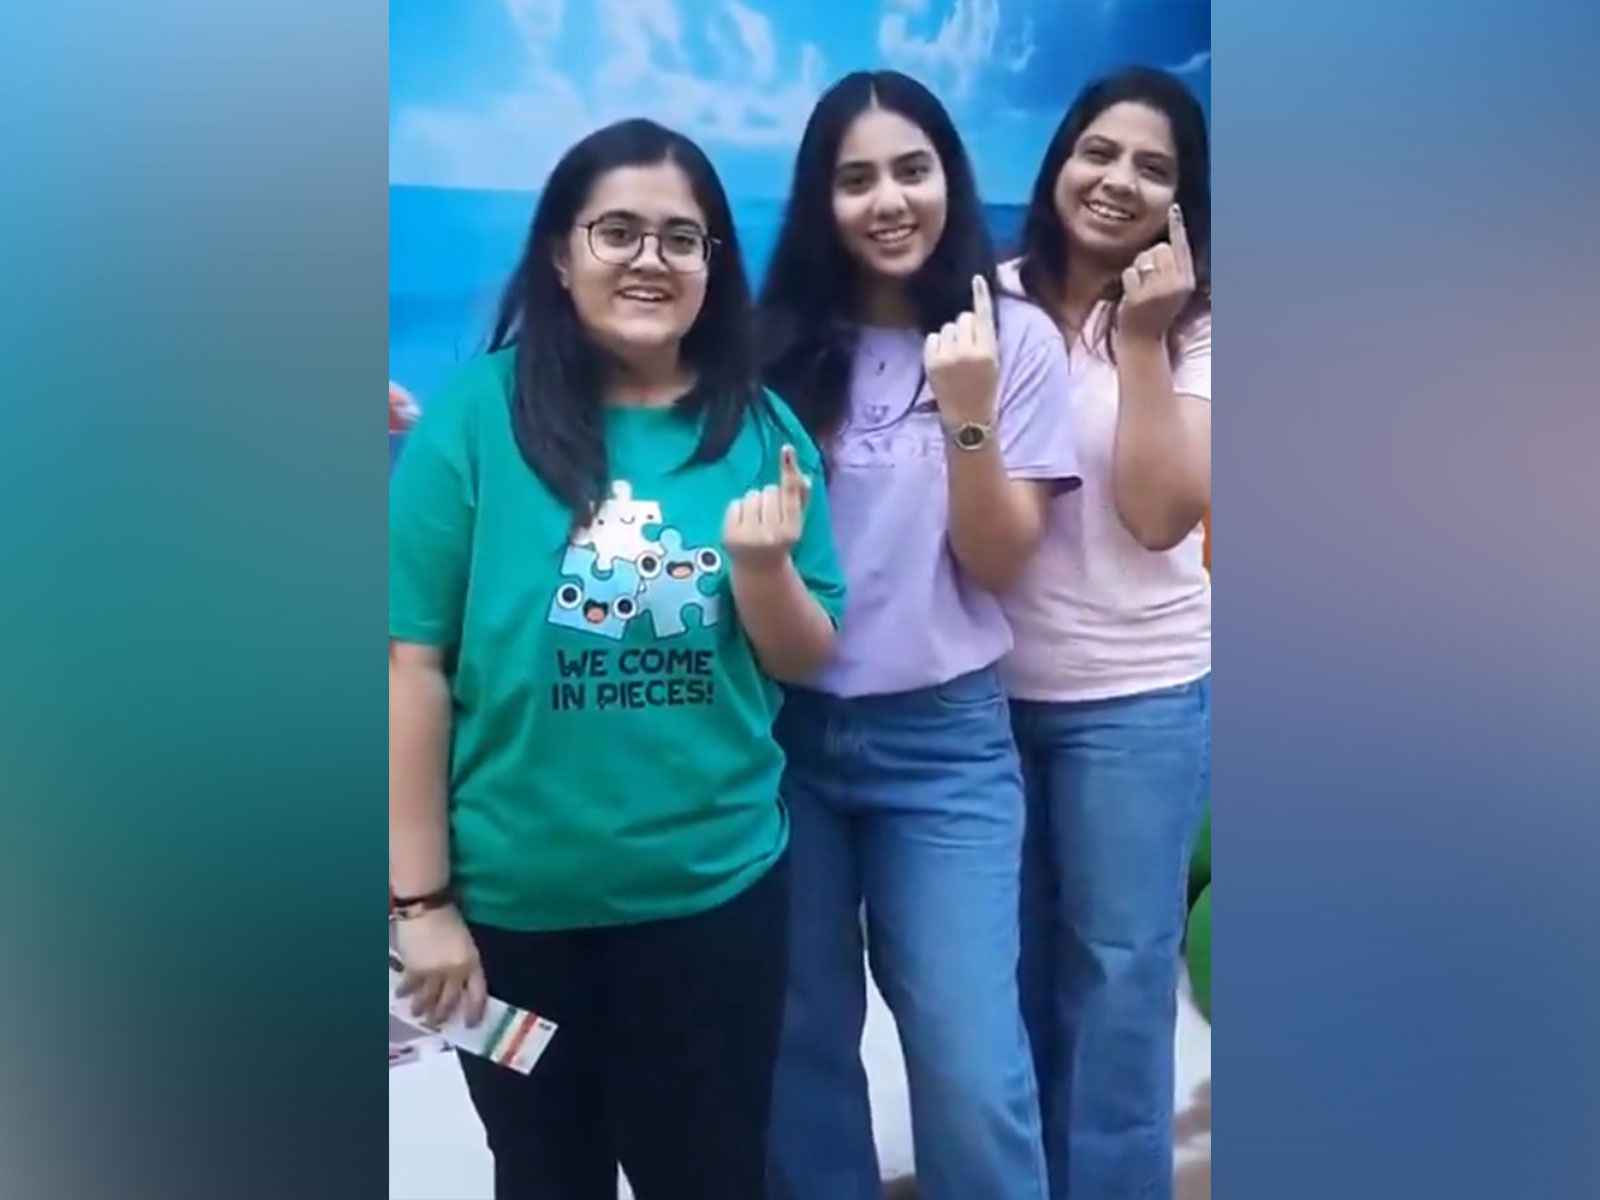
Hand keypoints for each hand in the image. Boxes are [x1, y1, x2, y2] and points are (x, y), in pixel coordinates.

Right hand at [393, 905, 487, 1028]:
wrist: (427, 907)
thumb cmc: (450, 919)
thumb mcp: (466, 943)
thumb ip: (465, 964)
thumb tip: (458, 985)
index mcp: (472, 963)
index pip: (477, 994)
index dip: (474, 1012)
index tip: (470, 1024)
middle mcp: (455, 972)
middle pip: (450, 1002)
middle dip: (443, 1015)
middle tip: (437, 1024)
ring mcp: (434, 972)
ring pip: (428, 1000)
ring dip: (422, 1010)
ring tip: (419, 1014)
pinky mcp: (414, 969)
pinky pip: (410, 988)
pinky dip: (405, 993)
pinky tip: (401, 996)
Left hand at [723, 445, 811, 570]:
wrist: (759, 570)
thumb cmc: (780, 540)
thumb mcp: (795, 523)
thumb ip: (801, 499)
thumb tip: (804, 477)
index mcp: (791, 531)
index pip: (790, 494)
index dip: (789, 470)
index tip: (786, 448)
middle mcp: (771, 535)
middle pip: (770, 491)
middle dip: (770, 498)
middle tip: (769, 516)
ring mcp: (748, 536)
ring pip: (752, 495)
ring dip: (754, 502)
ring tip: (756, 520)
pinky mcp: (729, 536)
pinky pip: (735, 504)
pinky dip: (739, 509)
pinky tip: (743, 523)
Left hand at [924, 275, 999, 427]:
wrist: (967, 417)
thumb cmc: (984, 388)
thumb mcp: (993, 362)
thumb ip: (984, 338)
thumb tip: (971, 314)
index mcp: (987, 351)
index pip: (982, 316)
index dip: (981, 295)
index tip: (977, 278)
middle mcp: (967, 351)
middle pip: (963, 318)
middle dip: (964, 327)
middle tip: (967, 347)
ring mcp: (947, 356)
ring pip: (947, 327)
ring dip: (950, 337)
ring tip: (954, 358)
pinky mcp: (930, 362)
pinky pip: (933, 338)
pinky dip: (937, 346)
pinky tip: (943, 361)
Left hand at [1117, 205, 1195, 342]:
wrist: (1143, 339)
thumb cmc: (1156, 310)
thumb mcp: (1172, 289)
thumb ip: (1172, 267)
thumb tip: (1163, 242)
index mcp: (1187, 280)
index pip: (1181, 247)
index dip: (1177, 227)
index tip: (1174, 208)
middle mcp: (1175, 284)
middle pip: (1159, 248)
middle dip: (1150, 257)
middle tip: (1149, 278)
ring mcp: (1157, 291)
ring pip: (1142, 258)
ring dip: (1137, 269)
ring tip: (1141, 289)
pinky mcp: (1140, 297)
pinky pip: (1129, 272)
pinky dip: (1127, 281)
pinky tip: (1132, 296)